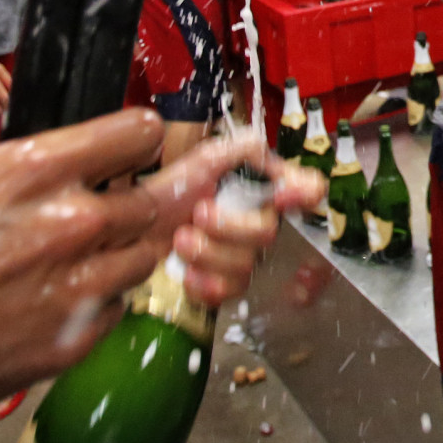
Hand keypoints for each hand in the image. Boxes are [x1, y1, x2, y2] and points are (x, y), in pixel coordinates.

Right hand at [0, 108, 252, 438]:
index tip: (141, 146)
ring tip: (82, 250)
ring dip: (127, 247)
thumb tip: (59, 154)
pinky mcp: (72, 343)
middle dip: (153, 193)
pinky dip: (99, 299)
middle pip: (160, 197)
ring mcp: (77, 290)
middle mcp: (69, 227)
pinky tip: (56, 297)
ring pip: (146, 254)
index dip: (141, 138)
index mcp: (36, 173)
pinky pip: (115, 307)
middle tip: (147, 195)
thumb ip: (17, 160)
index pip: (139, 134)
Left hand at [148, 132, 326, 304]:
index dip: (306, 193)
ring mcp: (244, 256)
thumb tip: (279, 167)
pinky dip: (204, 283)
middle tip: (196, 214)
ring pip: (246, 265)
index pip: (310, 190)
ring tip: (181, 240)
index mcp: (262, 189)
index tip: (283, 195)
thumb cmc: (171, 190)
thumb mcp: (206, 157)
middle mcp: (261, 222)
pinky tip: (188, 272)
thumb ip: (246, 151)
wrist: (133, 228)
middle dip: (227, 226)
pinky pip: (230, 291)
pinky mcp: (225, 285)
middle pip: (268, 233)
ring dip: (207, 253)